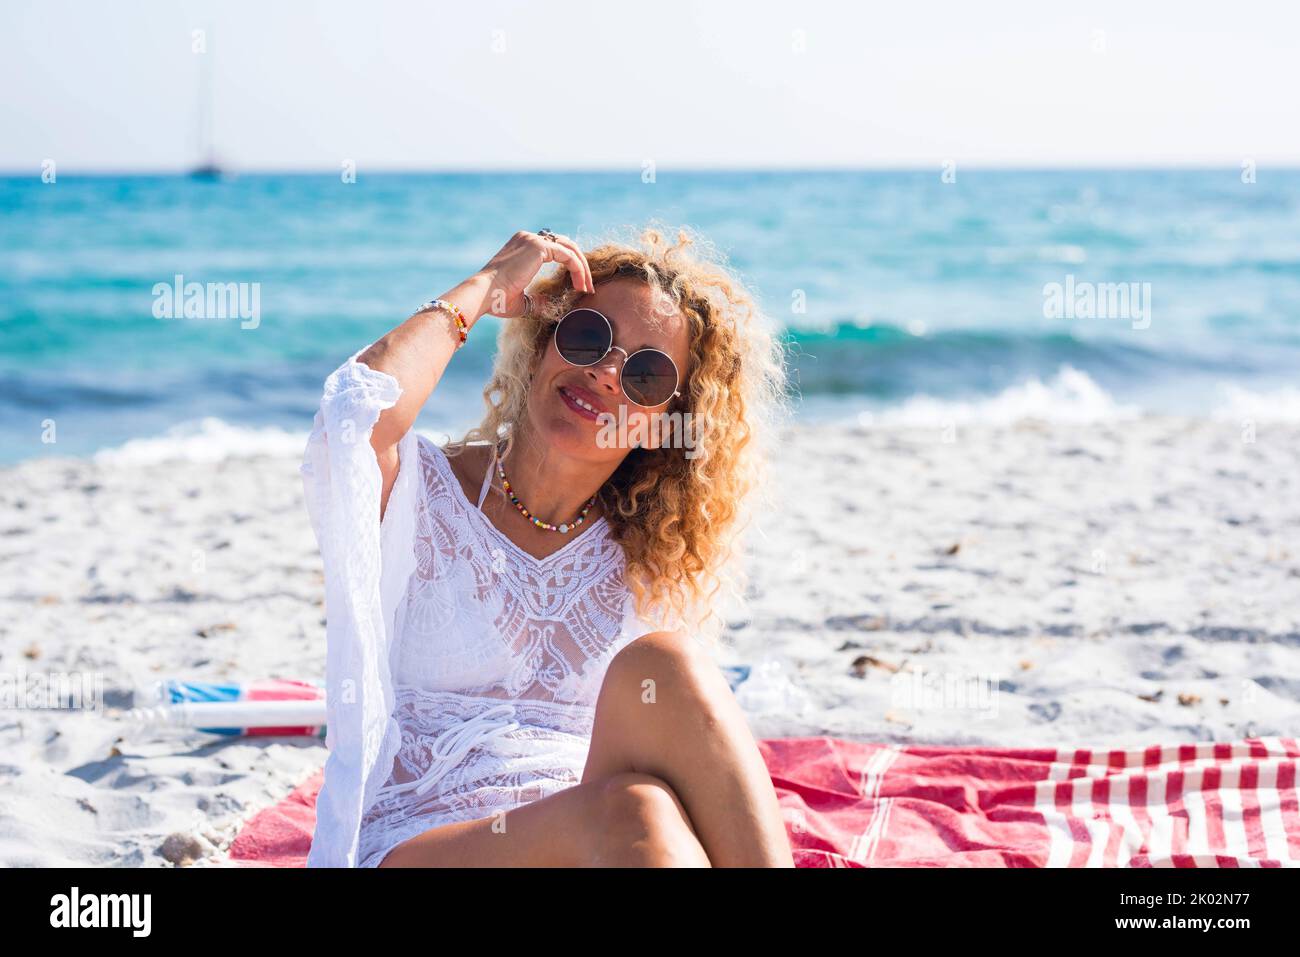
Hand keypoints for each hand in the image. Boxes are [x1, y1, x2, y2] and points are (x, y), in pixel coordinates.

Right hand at [475, 230, 593, 317]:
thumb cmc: (496, 300)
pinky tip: (581, 286)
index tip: (578, 286)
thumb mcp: (522, 300)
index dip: (570, 266)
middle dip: (580, 266)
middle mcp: (527, 238)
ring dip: (582, 269)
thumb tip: (551, 305)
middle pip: (565, 245)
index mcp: (521, 246)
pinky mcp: (539, 247)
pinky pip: (568, 256)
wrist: (484, 294)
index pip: (554, 249)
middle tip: (588, 287)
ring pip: (570, 249)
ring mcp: (533, 240)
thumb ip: (538, 300)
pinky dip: (578, 270)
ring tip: (588, 288)